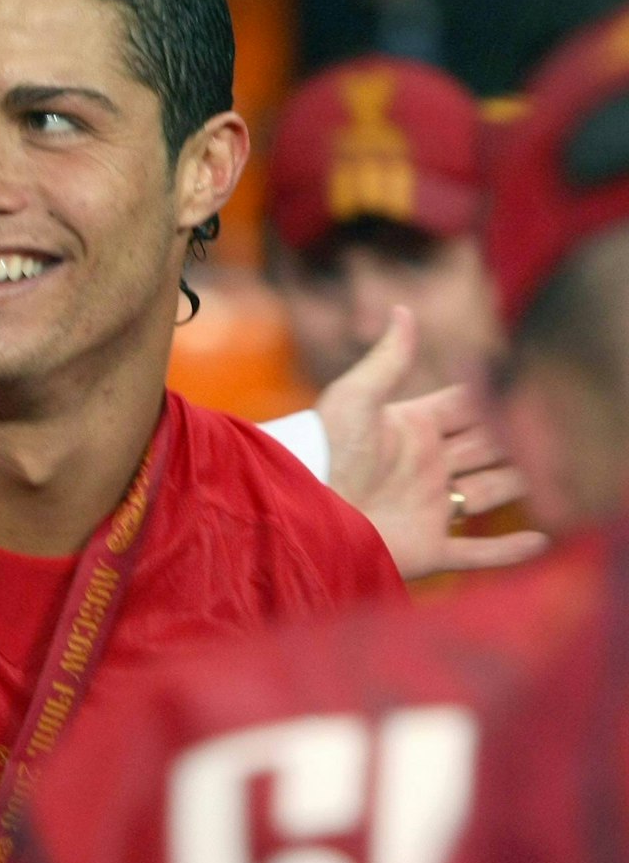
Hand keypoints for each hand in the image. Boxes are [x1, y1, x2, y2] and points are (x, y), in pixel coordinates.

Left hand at [316, 307, 548, 580]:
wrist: (302, 512)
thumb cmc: (324, 451)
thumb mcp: (356, 398)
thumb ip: (389, 359)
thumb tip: (403, 309)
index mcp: (412, 428)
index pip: (467, 407)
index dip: (496, 397)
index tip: (529, 383)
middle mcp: (425, 467)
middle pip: (486, 449)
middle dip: (518, 440)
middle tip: (558, 431)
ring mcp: (429, 507)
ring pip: (488, 494)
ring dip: (519, 487)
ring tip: (557, 480)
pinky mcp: (429, 548)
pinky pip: (477, 553)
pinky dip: (508, 551)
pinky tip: (541, 540)